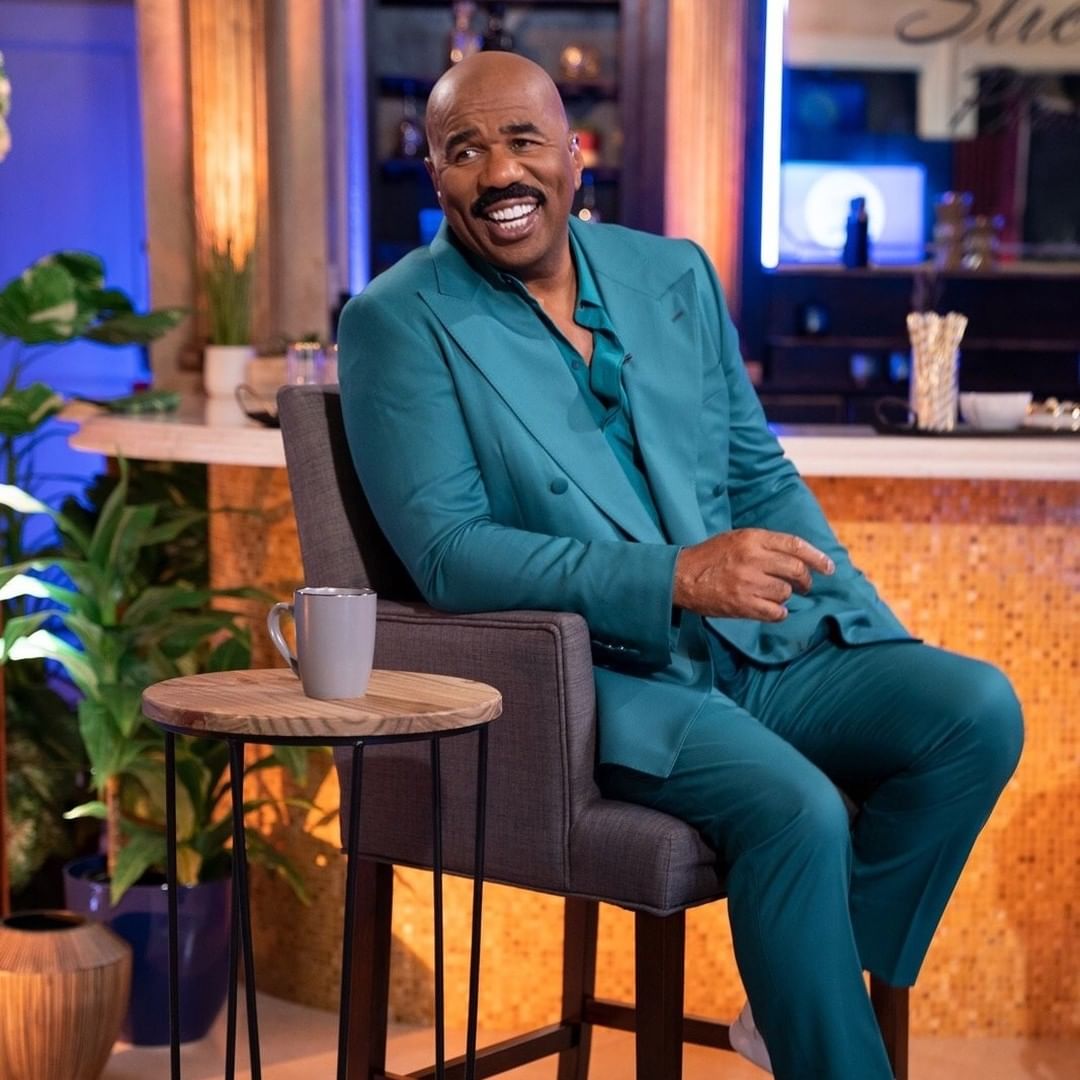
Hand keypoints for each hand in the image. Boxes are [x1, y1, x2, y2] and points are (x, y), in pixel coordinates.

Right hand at [672, 529, 834, 621]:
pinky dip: (779, 613)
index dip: (817, 557)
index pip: (795, 545)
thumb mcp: (736, 538)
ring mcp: (748, 582)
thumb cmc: (710, 557)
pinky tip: (772, 610)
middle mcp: (752, 558)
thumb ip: (765, 544)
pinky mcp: (742, 604)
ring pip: (785, 592)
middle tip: (804, 586)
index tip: (829, 568)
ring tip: (772, 594)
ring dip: (784, 596)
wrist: (681, 577)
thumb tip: (798, 557)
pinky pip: (775, 612)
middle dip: (805, 581)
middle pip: (796, 570)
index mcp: (752, 538)